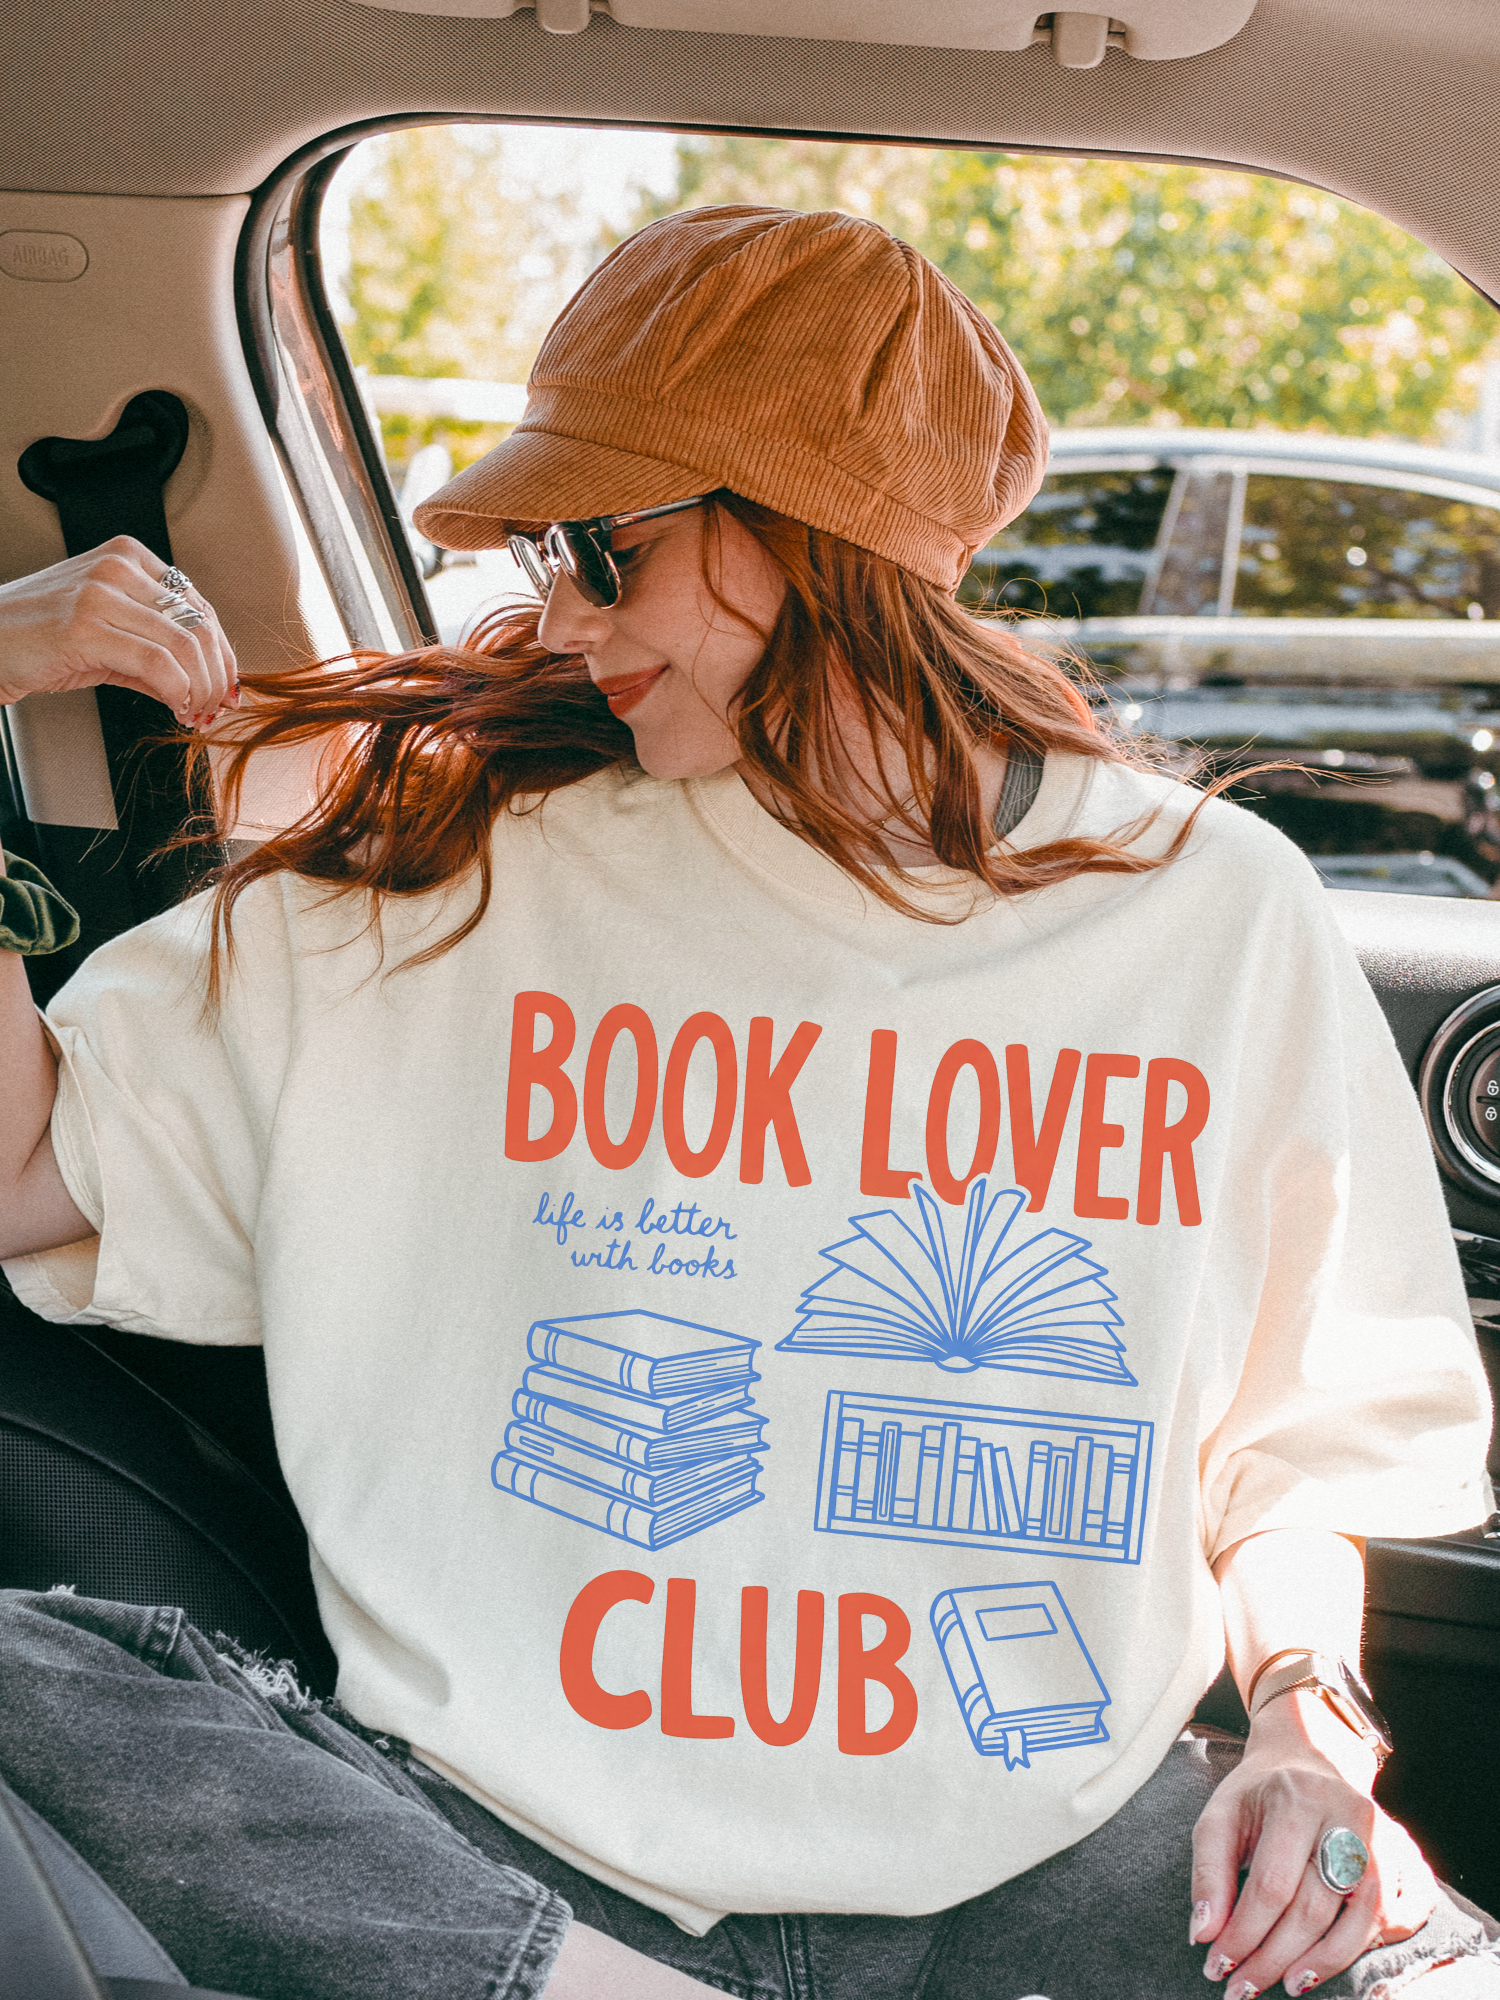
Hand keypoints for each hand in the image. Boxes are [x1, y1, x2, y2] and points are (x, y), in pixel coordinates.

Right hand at [0, 535, 236, 728]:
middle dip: (218, 675)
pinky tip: (175, 708)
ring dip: (202, 689)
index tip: (226, 685)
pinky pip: (158, 664)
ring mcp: (101, 593)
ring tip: (196, 712)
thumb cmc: (36, 637)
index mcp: (128, 556)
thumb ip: (156, 651)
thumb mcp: (106, 632)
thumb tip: (205, 684)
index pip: (200, 605)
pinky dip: (178, 693)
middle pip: (201, 625)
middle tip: (216, 706)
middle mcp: (118, 566)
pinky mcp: (86, 626)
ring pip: (186, 645)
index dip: (223, 652)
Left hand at [1191, 1693, 1436, 1996]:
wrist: (1310, 1754)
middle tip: (1243, 1988)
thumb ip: (1209, 1872)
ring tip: (1289, 1984)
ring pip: (1367, 1915)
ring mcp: (1386, 1833)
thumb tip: (1204, 1935)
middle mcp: (1349, 1814)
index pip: (1272, 1885)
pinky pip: (1408, 1910)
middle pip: (1316, 1907)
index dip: (1244, 1934)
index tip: (1218, 1966)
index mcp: (1296, 1798)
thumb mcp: (1220, 1816)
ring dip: (1326, 1962)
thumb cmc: (1259, 1794)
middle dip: (1275, 1957)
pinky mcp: (1409, 1852)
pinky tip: (1341, 1955)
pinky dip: (1379, 1942)